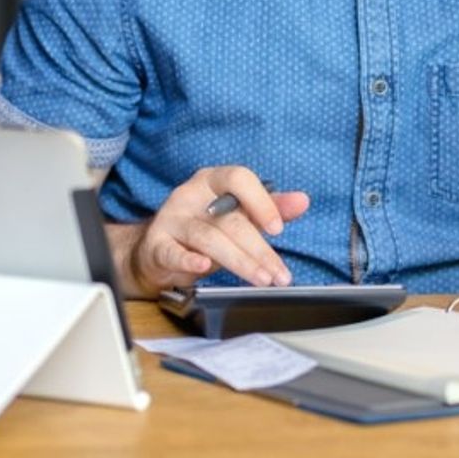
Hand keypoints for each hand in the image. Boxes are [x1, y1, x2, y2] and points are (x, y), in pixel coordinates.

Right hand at [112, 166, 309, 296]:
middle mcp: (190, 195)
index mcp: (213, 180)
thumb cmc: (205, 227)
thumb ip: (270, 207)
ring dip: (239, 261)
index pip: (238, 179)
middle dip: (258, 249)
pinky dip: (188, 260)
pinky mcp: (156, 245)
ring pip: (208, 239)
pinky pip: (172, 252)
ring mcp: (172, 219)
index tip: (278, 228)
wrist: (159, 250)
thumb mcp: (238, 214)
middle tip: (278, 274)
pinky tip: (202, 267)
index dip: (260, 202)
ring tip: (261, 279)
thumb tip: (302, 200)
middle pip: (229, 220)